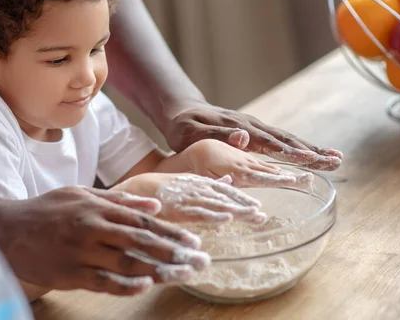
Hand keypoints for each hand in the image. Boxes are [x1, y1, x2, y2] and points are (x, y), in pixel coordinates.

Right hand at [0, 186, 210, 295]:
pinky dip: (125, 285)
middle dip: (174, 252)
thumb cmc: (46, 210)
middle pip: (141, 242)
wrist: (7, 230)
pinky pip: (103, 282)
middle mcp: (93, 229)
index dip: (170, 232)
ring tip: (182, 275)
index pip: (142, 221)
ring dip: (159, 271)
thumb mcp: (81, 194)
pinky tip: (146, 287)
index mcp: (97, 208)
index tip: (193, 241)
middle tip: (200, 261)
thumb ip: (118, 200)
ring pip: (127, 264)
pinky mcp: (70, 274)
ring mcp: (81, 253)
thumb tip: (154, 205)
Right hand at [116, 173, 266, 223]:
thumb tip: (230, 181)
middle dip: (244, 206)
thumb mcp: (189, 182)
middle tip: (261, 215)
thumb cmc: (163, 188)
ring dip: (235, 210)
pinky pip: (198, 213)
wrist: (138, 188)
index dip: (241, 198)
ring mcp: (188, 198)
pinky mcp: (178, 208)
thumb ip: (209, 183)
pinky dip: (213, 216)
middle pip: (225, 198)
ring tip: (253, 216)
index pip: (226, 191)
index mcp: (201, 182)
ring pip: (216, 205)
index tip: (257, 207)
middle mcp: (197, 189)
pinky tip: (226, 219)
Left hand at [162, 101, 342, 170]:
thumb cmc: (182, 127)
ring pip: (287, 139)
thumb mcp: (191, 133)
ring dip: (311, 150)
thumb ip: (217, 134)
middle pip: (286, 140)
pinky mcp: (255, 131)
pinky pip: (280, 140)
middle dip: (312, 152)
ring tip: (336, 159)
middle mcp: (251, 126)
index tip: (312, 160)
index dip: (290, 152)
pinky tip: (313, 154)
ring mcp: (255, 127)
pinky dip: (299, 147)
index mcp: (239, 128)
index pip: (269, 143)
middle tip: (337, 162)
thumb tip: (245, 137)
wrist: (182, 111)